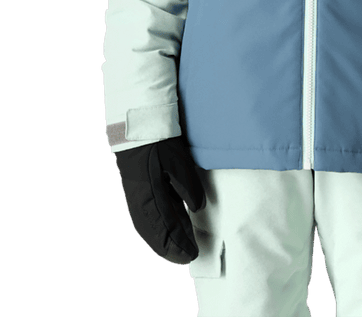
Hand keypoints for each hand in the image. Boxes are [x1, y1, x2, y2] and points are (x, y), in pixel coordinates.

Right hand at [114, 136, 206, 265]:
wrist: (136, 132)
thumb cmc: (159, 145)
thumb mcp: (179, 163)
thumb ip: (189, 187)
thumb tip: (197, 208)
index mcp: (151, 198)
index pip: (167, 230)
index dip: (180, 245)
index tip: (193, 254)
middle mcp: (140, 204)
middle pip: (155, 236)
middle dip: (171, 250)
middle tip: (188, 258)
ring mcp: (136, 201)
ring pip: (148, 231)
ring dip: (162, 244)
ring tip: (177, 252)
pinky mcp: (136, 196)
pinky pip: (145, 222)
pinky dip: (155, 233)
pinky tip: (164, 234)